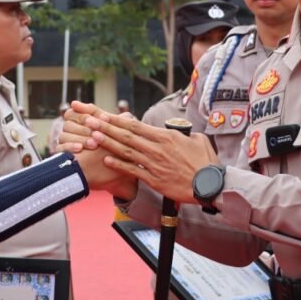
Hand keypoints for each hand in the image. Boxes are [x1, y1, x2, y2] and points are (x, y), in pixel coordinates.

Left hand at [76, 105, 216, 204]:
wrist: (210, 185)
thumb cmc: (206, 163)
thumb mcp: (197, 140)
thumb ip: (184, 134)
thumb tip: (178, 131)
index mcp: (166, 137)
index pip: (137, 126)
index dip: (119, 120)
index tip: (105, 114)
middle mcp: (157, 148)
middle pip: (127, 136)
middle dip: (107, 127)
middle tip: (90, 121)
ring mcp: (154, 164)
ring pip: (127, 151)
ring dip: (108, 143)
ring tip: (92, 136)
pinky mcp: (154, 179)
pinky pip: (133, 170)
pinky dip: (119, 165)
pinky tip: (106, 159)